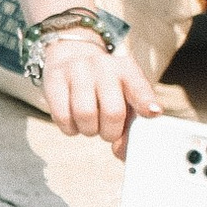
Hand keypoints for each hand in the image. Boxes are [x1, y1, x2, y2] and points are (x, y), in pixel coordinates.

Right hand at [38, 34, 160, 154]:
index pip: (139, 87)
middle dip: (111, 132)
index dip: (146, 102)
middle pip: (113, 112)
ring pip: (85, 115)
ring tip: (90, 124)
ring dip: (89, 130)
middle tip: (107, 131)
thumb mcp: (123, 94)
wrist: (72, 55)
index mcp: (126, 69)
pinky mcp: (54, 79)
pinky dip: (70, 128)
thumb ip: (130, 123)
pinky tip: (74, 121)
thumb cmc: (105, 87)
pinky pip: (63, 117)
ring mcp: (77, 70)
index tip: (152, 113)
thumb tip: (121, 151)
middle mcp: (103, 66)